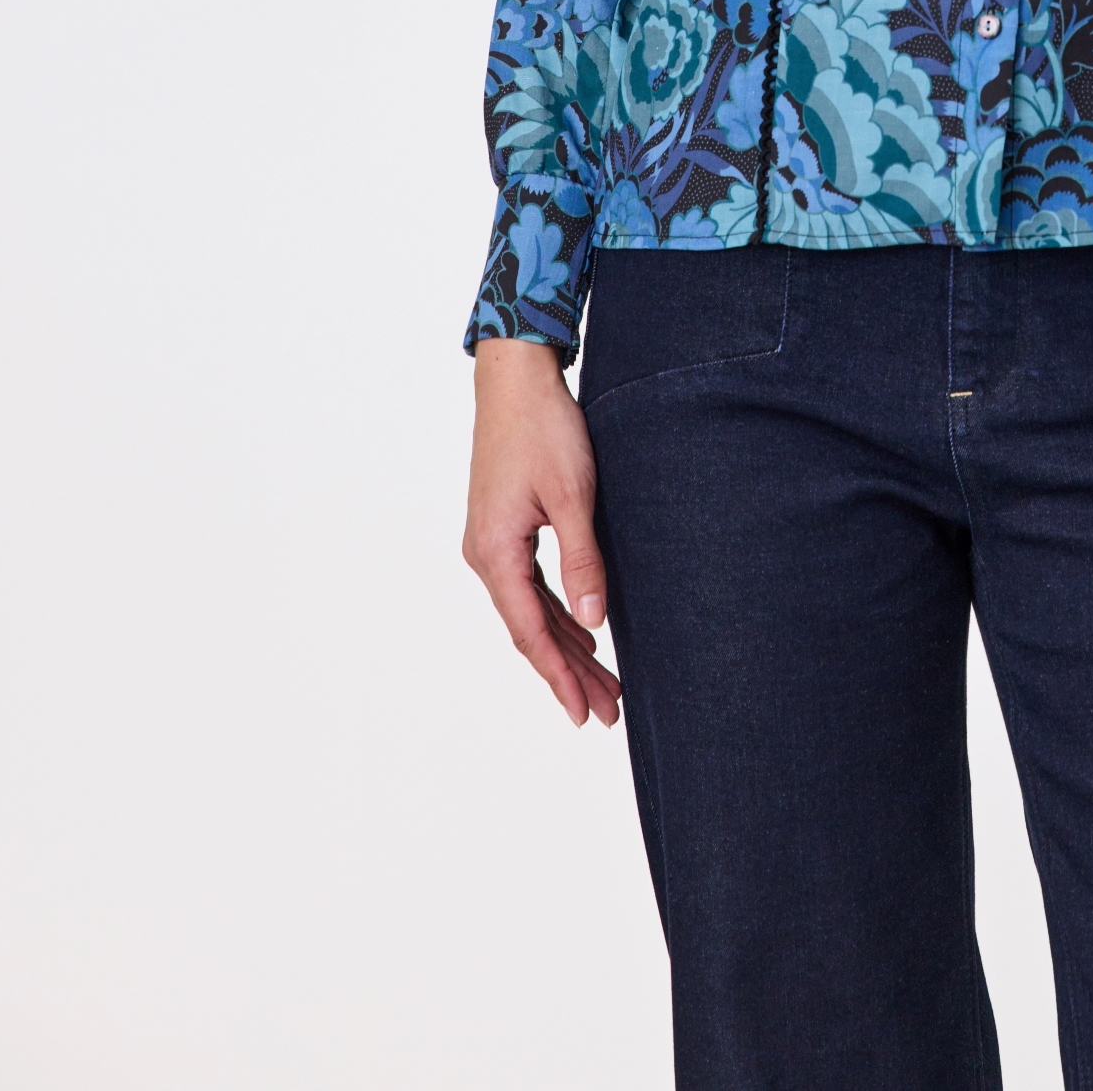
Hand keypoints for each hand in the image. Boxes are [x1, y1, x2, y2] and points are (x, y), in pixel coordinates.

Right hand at [463, 338, 621, 727]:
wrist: (515, 379)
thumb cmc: (544, 429)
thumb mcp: (572, 494)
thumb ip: (582, 558)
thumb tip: (594, 621)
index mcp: (495, 553)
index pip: (531, 633)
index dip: (560, 677)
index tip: (584, 713)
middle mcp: (485, 555)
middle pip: (531, 631)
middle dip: (569, 673)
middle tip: (608, 711)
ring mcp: (491, 543)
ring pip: (532, 611)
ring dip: (567, 647)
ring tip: (604, 684)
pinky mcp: (503, 529)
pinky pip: (530, 587)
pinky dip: (558, 613)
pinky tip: (583, 631)